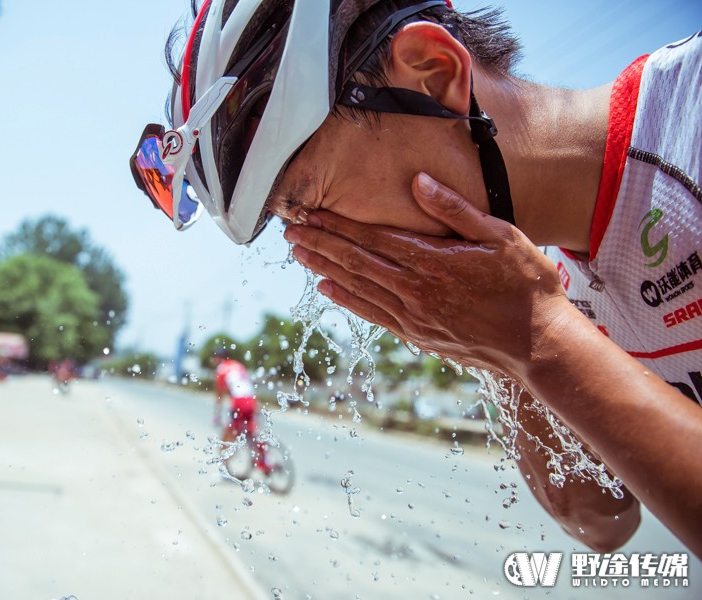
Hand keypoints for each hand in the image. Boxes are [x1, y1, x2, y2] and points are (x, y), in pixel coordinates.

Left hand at [283, 173, 573, 376]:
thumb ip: (456, 210)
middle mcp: (417, 290)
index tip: (312, 212)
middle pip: (357, 261)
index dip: (339, 224)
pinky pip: (372, 314)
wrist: (539, 345)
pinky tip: (327, 288)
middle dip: (321, 242)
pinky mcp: (417, 335)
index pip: (374, 237)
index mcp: (435, 262)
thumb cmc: (527, 287)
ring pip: (359, 286)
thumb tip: (418, 182)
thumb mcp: (502, 237)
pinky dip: (346, 299)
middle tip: (291, 229)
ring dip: (325, 267)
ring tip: (299, 252)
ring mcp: (414, 316)